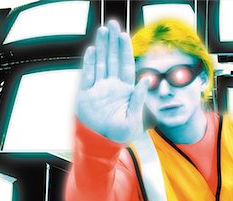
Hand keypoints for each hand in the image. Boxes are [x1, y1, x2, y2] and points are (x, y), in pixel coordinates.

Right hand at [76, 20, 149, 142]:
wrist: (102, 144)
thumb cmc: (120, 134)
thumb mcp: (135, 119)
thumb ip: (139, 98)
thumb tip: (146, 79)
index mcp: (125, 90)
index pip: (125, 65)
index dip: (125, 50)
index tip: (124, 35)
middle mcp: (111, 86)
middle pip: (112, 59)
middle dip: (112, 42)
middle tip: (112, 24)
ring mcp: (98, 89)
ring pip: (100, 63)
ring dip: (101, 47)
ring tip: (103, 30)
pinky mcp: (86, 95)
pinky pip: (87, 76)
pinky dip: (89, 63)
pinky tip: (92, 50)